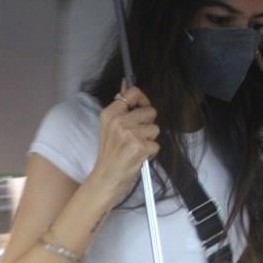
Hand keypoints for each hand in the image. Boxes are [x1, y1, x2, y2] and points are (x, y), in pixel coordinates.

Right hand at [91, 79, 159, 207]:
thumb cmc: (110, 155)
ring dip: (149, 140)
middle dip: (148, 125)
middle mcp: (118, 121)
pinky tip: (138, 157)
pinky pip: (156, 145)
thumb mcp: (109, 127)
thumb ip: (121, 107)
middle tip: (136, 137)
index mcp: (109, 113)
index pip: (133, 93)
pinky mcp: (139, 147)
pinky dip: (150, 153)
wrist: (106, 179)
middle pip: (149, 112)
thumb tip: (126, 84)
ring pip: (155, 129)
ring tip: (136, 149)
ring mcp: (129, 134)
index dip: (143, 100)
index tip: (143, 110)